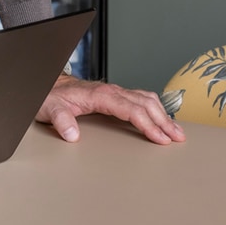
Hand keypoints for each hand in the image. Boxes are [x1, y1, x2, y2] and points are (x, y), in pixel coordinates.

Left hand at [37, 74, 186, 145]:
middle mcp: (112, 91)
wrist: (47, 85)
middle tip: (178, 138)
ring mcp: (115, 92)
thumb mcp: (51, 109)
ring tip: (177, 131)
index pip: (131, 109)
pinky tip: (161, 119)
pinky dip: (155, 109)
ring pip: (146, 100)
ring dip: (163, 114)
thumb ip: (61, 120)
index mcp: (101, 95)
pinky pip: (141, 100)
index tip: (160, 138)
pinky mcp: (115, 96)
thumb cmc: (51, 97)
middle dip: (163, 121)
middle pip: (145, 104)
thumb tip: (72, 135)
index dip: (147, 124)